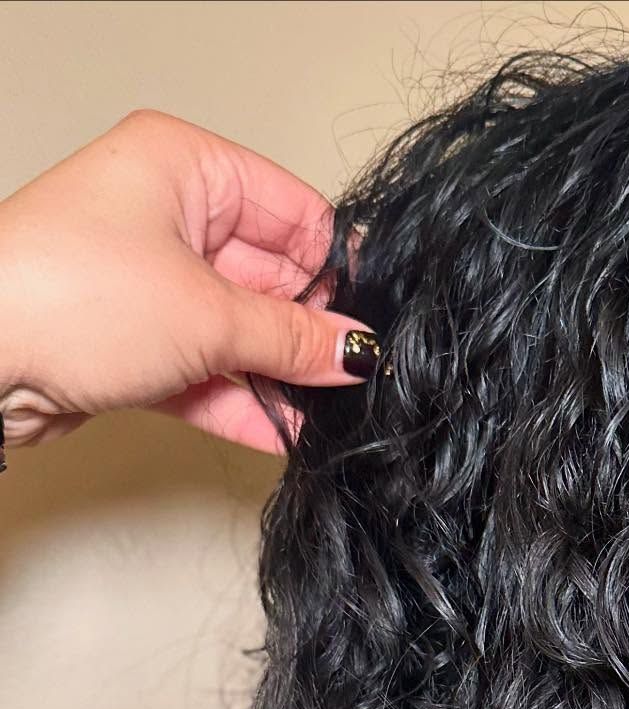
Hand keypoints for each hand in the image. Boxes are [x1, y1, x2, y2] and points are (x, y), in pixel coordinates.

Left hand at [0, 107, 380, 457]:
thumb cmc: (70, 295)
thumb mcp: (210, 315)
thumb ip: (293, 338)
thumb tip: (355, 350)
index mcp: (185, 167)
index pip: (293, 212)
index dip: (337, 270)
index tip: (372, 323)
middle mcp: (165, 214)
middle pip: (271, 277)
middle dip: (310, 334)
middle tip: (355, 380)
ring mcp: (148, 281)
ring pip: (240, 331)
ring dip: (281, 378)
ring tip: (328, 415)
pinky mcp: (134, 342)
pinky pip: (208, 369)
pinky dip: (243, 401)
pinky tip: (285, 434)